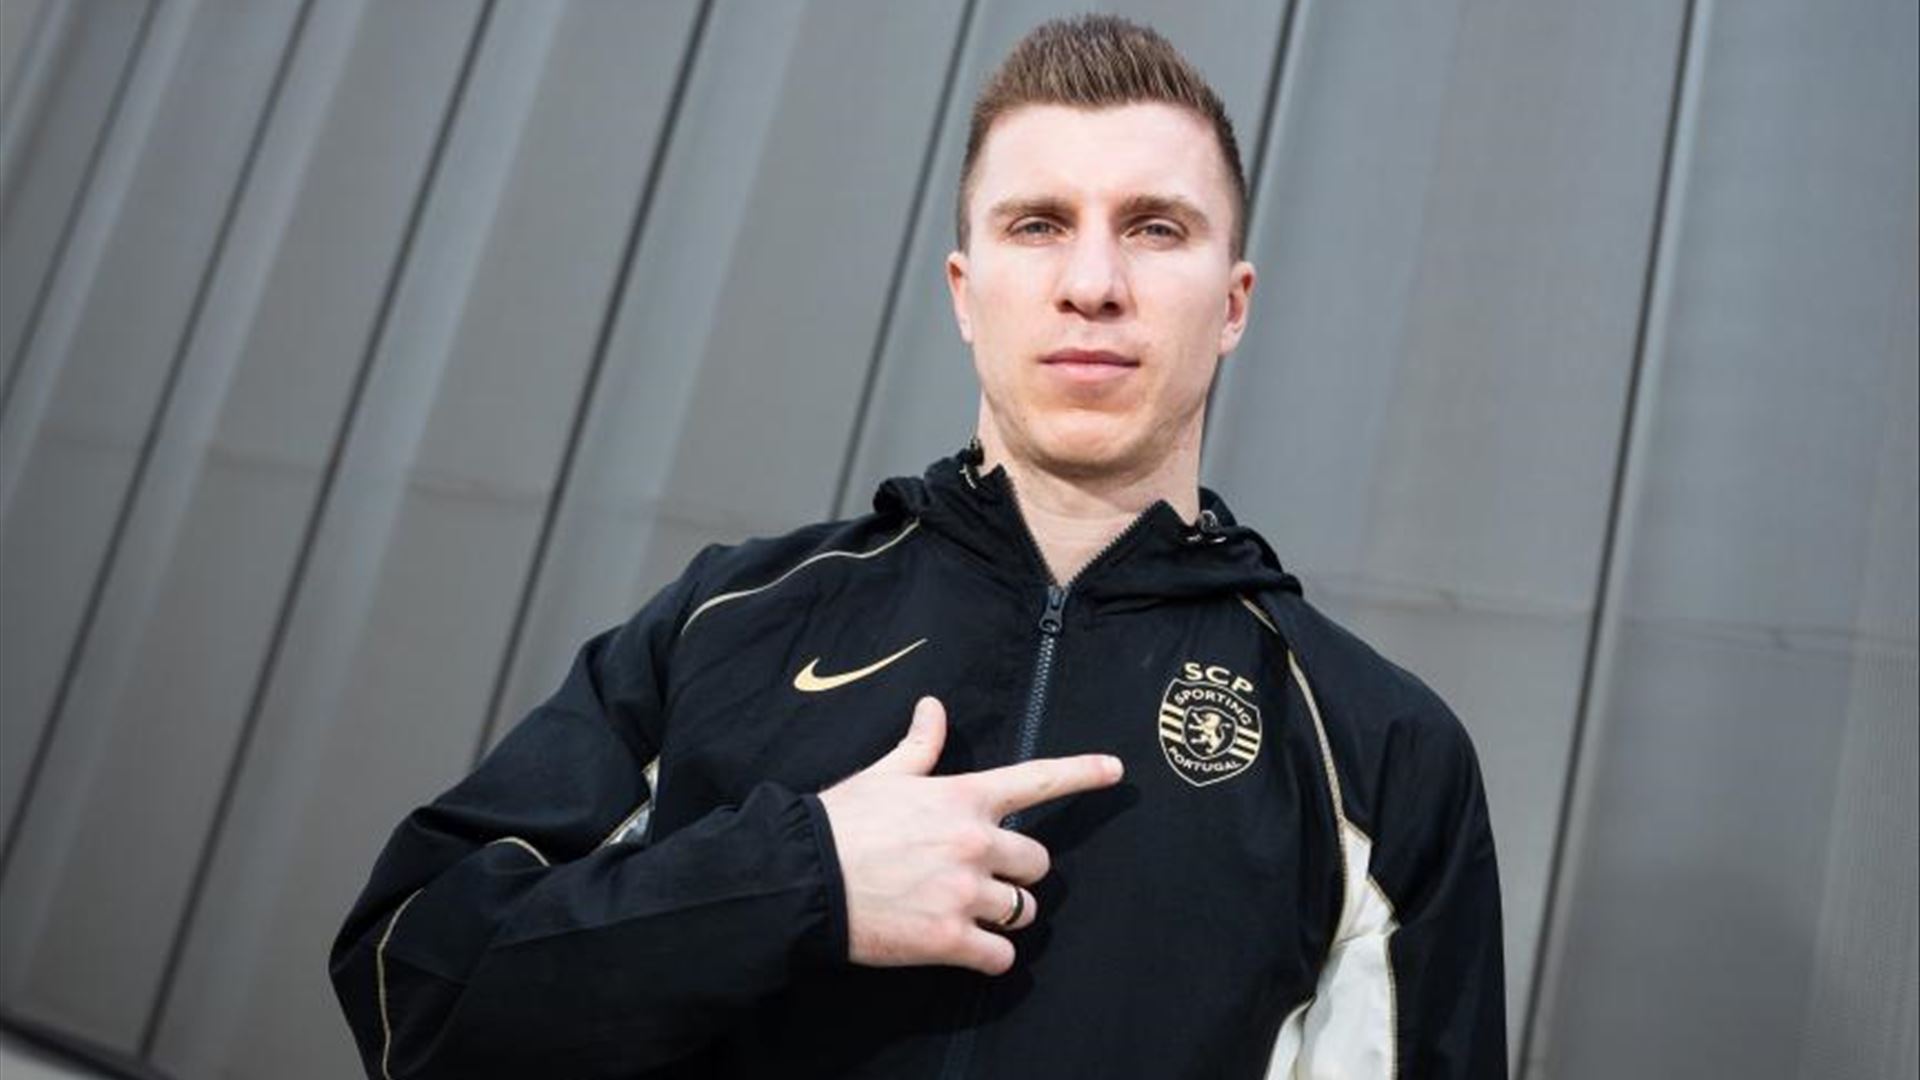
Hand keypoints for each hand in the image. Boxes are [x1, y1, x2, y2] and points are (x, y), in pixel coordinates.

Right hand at [817, 696, 1122, 974]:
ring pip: (1023, 911)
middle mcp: (975, 842)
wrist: (802, 878)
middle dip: (1017, 872)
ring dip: (1006, 914)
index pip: (1037, 780)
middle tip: (983, 876)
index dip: (1081, 773)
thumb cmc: (841, 822)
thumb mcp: (884, 775)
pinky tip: (969, 949)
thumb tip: (933, 708)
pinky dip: (991, 957)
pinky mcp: (950, 940)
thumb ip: (919, 746)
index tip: (1115, 770)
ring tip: (971, 912)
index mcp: (964, 798)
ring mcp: (965, 893)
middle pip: (1037, 862)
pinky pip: (1001, 957)